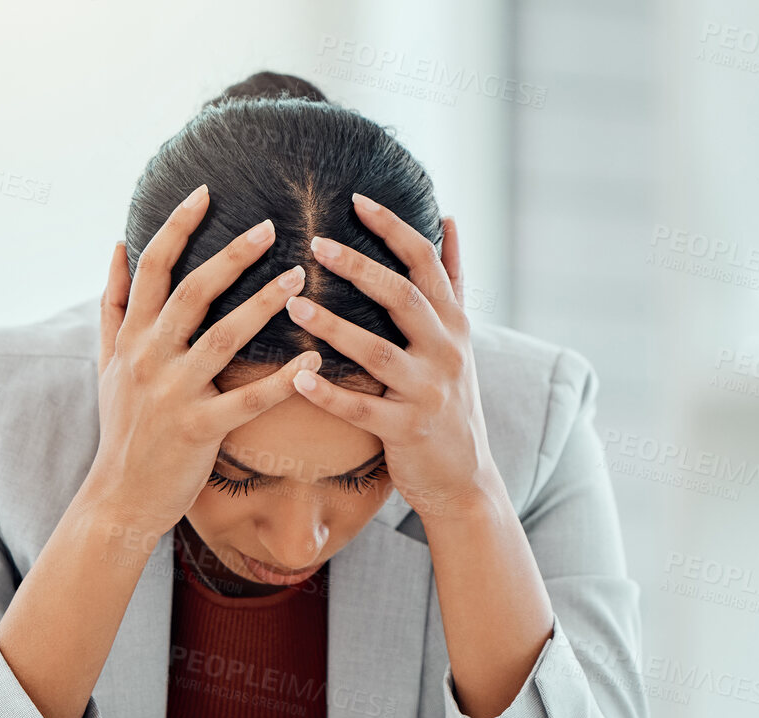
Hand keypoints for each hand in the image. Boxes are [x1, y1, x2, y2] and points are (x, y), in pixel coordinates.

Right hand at [85, 184, 318, 535]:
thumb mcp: (107, 359)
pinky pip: (246, 400)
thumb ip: (114, 302)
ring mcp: (173, 393)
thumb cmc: (123, 425)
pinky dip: (282, 380)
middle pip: (192, 291)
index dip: (176, 226)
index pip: (153, 267)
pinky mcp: (199, 430)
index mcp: (133, 335)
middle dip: (232, 254)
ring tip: (299, 276)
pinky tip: (313, 360)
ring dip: (262, 303)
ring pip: (222, 337)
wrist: (119, 495)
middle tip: (271, 225)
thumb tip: (118, 243)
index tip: (206, 191)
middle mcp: (149, 357)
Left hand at [286, 196, 501, 518]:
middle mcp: (446, 351)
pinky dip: (331, 394)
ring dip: (334, 327)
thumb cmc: (449, 399)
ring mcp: (428, 392)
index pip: (426, 263)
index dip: (394, 228)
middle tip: (316, 244)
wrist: (465, 477)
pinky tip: (300, 378)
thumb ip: (452, 280)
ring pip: (378, 352)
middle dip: (360, 268)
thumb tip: (449, 218)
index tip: (357, 199)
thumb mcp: (460, 337)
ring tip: (293, 306)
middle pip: (403, 298)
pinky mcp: (408, 431)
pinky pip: (363, 410)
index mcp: (453, 323)